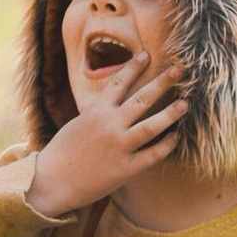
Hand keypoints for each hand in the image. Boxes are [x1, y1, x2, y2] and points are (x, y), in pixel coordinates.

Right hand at [22, 57, 185, 217]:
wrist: (52, 182)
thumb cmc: (61, 153)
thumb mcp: (77, 125)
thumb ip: (97, 115)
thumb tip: (113, 107)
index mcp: (95, 112)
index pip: (118, 83)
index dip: (133, 67)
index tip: (147, 54)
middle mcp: (109, 126)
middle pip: (142, 99)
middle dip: (162, 82)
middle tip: (179, 70)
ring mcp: (119, 147)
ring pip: (152, 126)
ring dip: (171, 114)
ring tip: (185, 104)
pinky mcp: (126, 169)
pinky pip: (153, 155)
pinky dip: (166, 145)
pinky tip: (175, 137)